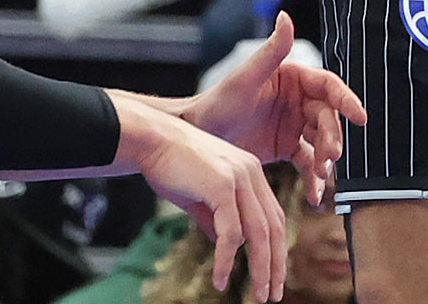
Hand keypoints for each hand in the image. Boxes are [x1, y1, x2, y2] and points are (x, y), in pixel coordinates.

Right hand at [111, 98, 287, 301]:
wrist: (150, 140)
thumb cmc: (171, 165)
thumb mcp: (201, 195)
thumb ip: (216, 218)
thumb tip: (227, 246)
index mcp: (250, 171)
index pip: (273, 216)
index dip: (277, 248)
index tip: (275, 275)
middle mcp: (251, 171)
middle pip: (273, 227)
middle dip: (275, 264)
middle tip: (272, 295)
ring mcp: (238, 176)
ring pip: (258, 233)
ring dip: (260, 269)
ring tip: (258, 296)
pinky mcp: (221, 185)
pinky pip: (231, 233)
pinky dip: (227, 261)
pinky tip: (221, 280)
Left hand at [184, 11, 365, 207]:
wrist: (198, 138)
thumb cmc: (217, 103)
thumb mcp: (245, 78)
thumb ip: (270, 51)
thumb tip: (286, 16)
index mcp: (291, 76)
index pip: (327, 86)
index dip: (346, 100)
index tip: (360, 118)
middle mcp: (297, 99)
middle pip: (327, 118)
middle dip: (332, 138)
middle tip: (329, 158)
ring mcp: (293, 124)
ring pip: (322, 141)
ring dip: (326, 160)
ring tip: (321, 177)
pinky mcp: (286, 148)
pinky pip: (309, 163)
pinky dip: (315, 179)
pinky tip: (315, 196)